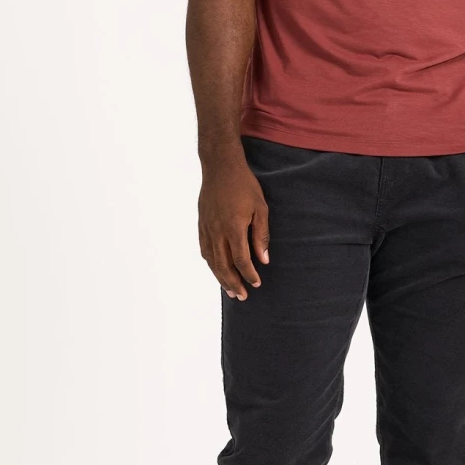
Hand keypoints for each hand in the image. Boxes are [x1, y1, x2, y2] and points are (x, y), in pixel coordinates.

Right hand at [198, 153, 269, 300]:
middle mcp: (217, 232)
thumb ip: (261, 235)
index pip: (241, 260)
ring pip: (211, 261)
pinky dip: (211, 264)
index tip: (256, 283)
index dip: (249, 275)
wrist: (220, 167)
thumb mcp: (260, 208)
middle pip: (223, 266)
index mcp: (234, 228)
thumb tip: (263, 259)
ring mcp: (207, 229)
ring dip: (220, 278)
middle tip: (242, 296)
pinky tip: (217, 270)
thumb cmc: (244, 185)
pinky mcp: (201, 224)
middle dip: (233, 283)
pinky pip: (204, 250)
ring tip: (229, 290)